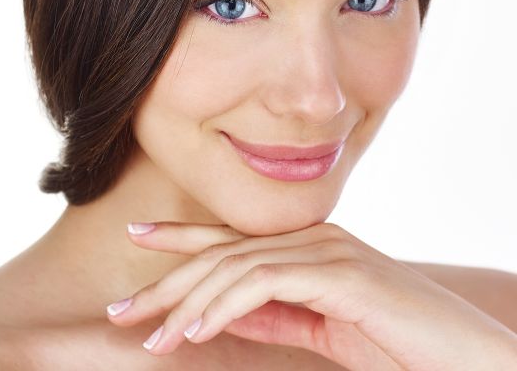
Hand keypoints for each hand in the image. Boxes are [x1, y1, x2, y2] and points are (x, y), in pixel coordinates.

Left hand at [106, 221, 516, 369]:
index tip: (138, 234)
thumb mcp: (319, 328)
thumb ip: (273, 313)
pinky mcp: (340, 273)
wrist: (465, 354)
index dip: (181, 235)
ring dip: (189, 304)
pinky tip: (197, 329)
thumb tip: (219, 312)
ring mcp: (326, 250)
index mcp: (306, 246)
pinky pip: (265, 283)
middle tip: (123, 310)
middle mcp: (311, 237)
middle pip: (224, 252)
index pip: (232, 237)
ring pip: (236, 266)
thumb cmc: (396, 340)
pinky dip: (225, 306)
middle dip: (168, 279)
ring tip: (152, 337)